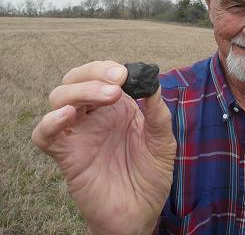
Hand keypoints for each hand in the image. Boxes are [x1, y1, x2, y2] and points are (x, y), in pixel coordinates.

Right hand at [32, 61, 175, 234]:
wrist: (140, 213)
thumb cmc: (151, 175)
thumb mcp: (162, 141)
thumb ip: (157, 114)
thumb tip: (153, 83)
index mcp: (118, 108)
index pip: (102, 75)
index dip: (108, 68)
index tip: (125, 73)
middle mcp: (95, 116)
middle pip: (76, 80)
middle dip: (93, 73)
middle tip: (117, 81)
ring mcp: (79, 134)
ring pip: (59, 99)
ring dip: (79, 91)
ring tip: (108, 97)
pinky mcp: (67, 156)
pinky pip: (44, 135)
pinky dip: (50, 122)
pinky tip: (68, 116)